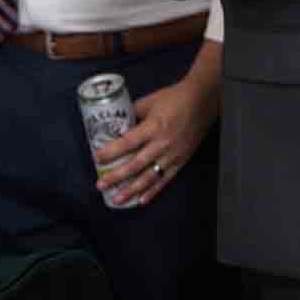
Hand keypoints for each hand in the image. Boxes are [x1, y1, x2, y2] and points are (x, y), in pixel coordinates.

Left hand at [94, 65, 220, 206]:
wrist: (202, 101)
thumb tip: (116, 124)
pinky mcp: (181, 160)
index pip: (128, 142)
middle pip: (136, 164)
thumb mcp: (150, 101)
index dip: (112, 151)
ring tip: (116, 199)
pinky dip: (153, 191)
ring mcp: (172, 154)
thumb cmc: (174, 99)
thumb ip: (133, 113)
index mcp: (153, 127)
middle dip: (117, 176)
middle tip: (100, 185)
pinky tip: (141, 200)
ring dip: (132, 189)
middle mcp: (162, 143)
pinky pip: (165, 179)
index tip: (97, 158)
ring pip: (149, 176)